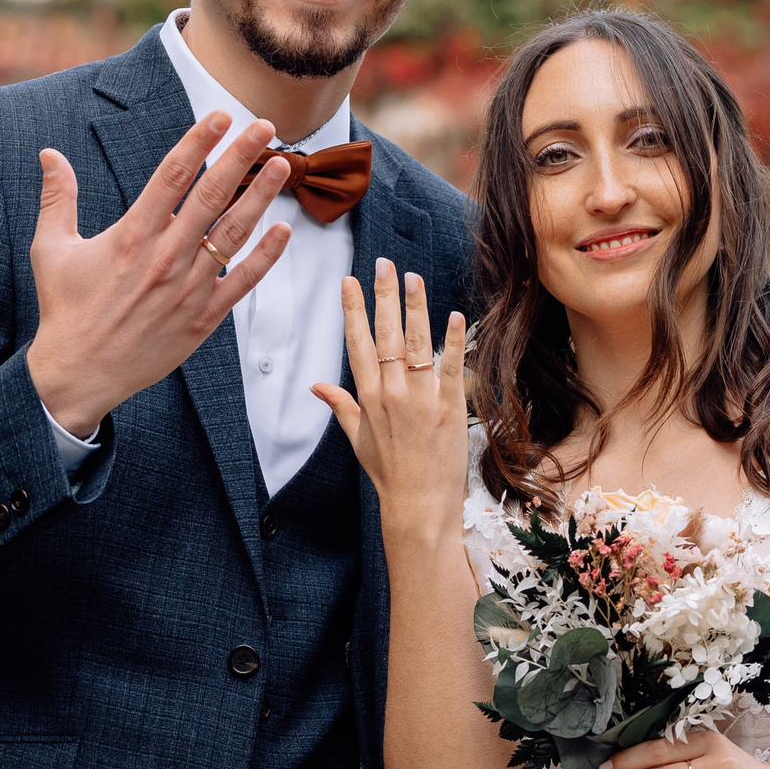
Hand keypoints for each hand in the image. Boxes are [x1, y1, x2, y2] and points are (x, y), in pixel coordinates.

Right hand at [25, 115, 294, 436]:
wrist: (79, 373)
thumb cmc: (65, 309)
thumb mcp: (50, 249)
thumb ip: (57, 199)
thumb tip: (49, 155)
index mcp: (132, 235)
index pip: (172, 176)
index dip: (199, 141)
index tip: (220, 117)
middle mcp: (165, 257)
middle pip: (211, 195)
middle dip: (240, 156)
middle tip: (263, 125)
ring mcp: (187, 288)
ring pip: (232, 234)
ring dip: (260, 198)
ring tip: (281, 166)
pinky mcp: (202, 319)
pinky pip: (241, 283)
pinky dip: (265, 257)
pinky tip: (283, 230)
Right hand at [313, 258, 467, 545]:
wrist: (418, 504)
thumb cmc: (388, 473)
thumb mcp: (357, 439)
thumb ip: (340, 406)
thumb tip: (316, 387)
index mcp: (367, 397)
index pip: (357, 343)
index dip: (352, 310)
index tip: (350, 281)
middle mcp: (391, 393)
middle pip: (385, 335)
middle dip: (383, 296)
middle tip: (384, 264)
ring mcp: (420, 399)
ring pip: (416, 344)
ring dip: (415, 308)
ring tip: (413, 277)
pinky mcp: (448, 409)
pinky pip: (450, 368)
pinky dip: (453, 341)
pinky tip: (454, 314)